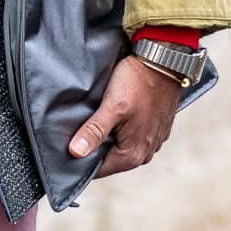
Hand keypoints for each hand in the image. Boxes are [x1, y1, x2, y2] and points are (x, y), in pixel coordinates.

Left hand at [67, 52, 180, 174]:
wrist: (165, 60)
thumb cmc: (139, 82)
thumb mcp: (112, 107)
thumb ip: (94, 131)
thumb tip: (75, 152)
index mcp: (133, 155)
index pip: (98, 170)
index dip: (79, 161)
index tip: (64, 150)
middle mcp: (145, 153)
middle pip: (110, 159)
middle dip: (93, 149)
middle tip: (74, 133)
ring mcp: (154, 141)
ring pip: (121, 147)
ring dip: (108, 138)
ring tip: (92, 123)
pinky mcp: (157, 128)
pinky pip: (133, 136)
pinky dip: (121, 130)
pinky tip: (112, 117)